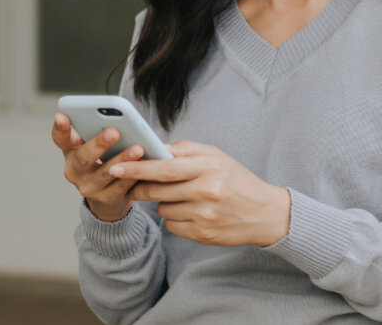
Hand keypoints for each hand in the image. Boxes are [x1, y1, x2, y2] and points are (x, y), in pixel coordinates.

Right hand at [51, 112, 145, 221]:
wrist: (107, 197)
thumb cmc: (102, 161)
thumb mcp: (93, 146)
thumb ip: (97, 131)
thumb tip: (119, 118)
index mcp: (71, 152)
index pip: (60, 139)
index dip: (60, 128)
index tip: (61, 115)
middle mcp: (75, 171)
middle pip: (84, 157)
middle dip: (99, 144)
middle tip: (114, 131)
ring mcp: (89, 187)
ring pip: (106, 173)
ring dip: (122, 160)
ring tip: (137, 148)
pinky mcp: (107, 199)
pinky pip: (122, 186)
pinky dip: (133, 175)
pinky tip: (145, 165)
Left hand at [111, 140, 290, 246]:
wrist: (265, 214)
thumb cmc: (237, 180)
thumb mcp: (216, 156)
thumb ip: (186, 149)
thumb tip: (156, 147)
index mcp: (208, 167)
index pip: (164, 167)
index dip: (137, 168)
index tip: (116, 166)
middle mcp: (206, 191)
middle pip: (157, 191)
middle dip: (140, 187)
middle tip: (134, 184)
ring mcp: (204, 215)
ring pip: (163, 209)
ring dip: (163, 203)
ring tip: (182, 197)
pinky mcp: (203, 234)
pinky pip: (173, 225)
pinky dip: (175, 218)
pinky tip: (191, 212)